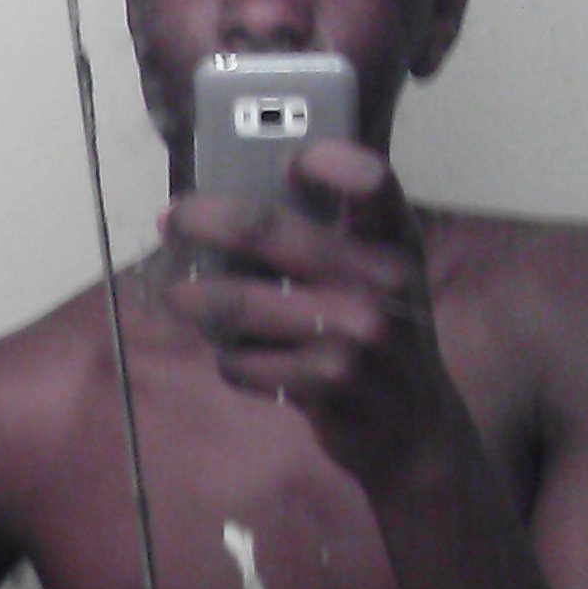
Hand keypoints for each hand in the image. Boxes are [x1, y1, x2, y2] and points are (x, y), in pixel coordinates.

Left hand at [161, 140, 467, 493]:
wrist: (416, 429)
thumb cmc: (383, 341)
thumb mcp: (383, 282)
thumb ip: (337, 243)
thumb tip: (237, 209)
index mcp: (396, 244)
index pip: (372, 180)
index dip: (326, 160)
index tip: (284, 159)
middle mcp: (381, 283)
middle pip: (271, 230)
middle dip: (205, 220)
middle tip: (171, 219)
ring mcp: (356, 336)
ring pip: (240, 305)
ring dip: (195, 300)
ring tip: (176, 296)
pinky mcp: (328, 385)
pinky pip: (245, 363)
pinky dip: (230, 361)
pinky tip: (236, 359)